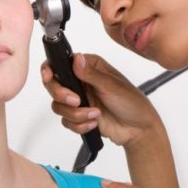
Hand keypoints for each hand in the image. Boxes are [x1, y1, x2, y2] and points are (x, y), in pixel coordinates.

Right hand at [41, 53, 163, 146]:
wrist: (138, 129)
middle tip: (77, 101)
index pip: (60, 63)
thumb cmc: (131, 102)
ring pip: (58, 106)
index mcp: (88, 67)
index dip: (50, 70)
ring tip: (95, 114)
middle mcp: (80, 81)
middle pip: (53, 85)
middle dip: (62, 96)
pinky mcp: (78, 116)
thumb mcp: (112, 86)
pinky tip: (95, 123)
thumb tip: (76, 58)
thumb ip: (91, 74)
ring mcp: (78, 99)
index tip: (50, 77)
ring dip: (76, 114)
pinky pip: (66, 122)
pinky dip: (80, 125)